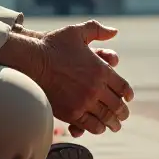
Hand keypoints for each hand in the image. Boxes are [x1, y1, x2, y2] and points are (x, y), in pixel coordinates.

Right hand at [37, 21, 132, 135]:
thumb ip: (97, 30)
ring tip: (115, 126)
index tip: (128, 99)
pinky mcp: (71, 113)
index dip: (127, 95)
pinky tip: (99, 128)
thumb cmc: (53, 45)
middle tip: (123, 115)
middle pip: (117, 105)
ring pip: (106, 117)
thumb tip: (114, 32)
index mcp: (101, 70)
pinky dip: (98, 128)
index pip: (123, 87)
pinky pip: (91, 125)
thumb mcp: (77, 32)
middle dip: (122, 112)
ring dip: (113, 123)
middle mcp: (96, 88)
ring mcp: (84, 102)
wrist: (31, 61)